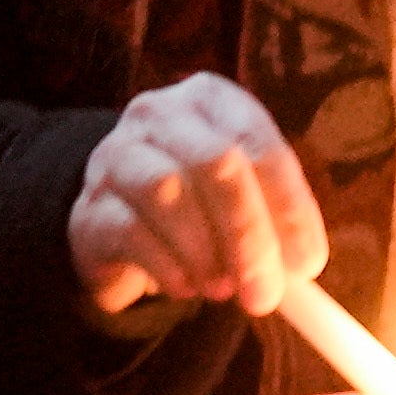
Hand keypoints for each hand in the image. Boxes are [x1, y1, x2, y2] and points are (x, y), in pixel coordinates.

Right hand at [72, 74, 325, 323]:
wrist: (119, 219)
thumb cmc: (199, 204)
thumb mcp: (247, 199)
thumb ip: (277, 223)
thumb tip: (302, 265)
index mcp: (211, 100)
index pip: (258, 143)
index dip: (288, 207)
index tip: (306, 265)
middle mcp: (159, 114)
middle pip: (215, 163)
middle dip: (249, 235)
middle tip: (266, 294)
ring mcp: (115, 154)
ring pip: (168, 193)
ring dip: (206, 253)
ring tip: (222, 288)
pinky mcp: (89, 205)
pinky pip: (132, 233)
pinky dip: (169, 269)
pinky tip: (185, 286)